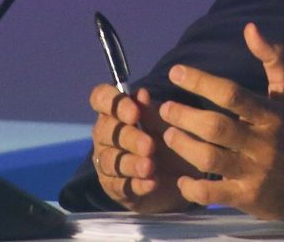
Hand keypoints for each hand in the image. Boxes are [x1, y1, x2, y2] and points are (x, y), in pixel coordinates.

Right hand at [89, 84, 200, 212]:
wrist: (183, 177)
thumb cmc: (170, 141)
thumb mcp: (166, 124)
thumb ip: (152, 112)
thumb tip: (141, 93)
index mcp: (115, 112)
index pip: (100, 98)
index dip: (113, 103)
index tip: (135, 113)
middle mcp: (105, 136)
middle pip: (105, 132)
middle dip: (128, 138)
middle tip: (150, 145)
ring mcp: (107, 163)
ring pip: (110, 161)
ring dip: (130, 163)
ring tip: (150, 166)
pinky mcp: (115, 189)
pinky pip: (120, 187)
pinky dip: (136, 184)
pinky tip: (151, 182)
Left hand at [159, 22, 283, 223]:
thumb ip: (273, 59)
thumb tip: (250, 28)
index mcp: (270, 115)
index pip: (231, 94)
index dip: (201, 81)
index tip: (176, 71)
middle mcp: (262, 143)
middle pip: (216, 128)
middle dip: (185, 116)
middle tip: (165, 107)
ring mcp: (253, 173)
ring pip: (210, 160)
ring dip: (184, 146)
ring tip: (169, 134)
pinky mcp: (247, 198)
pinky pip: (212, 194)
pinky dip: (192, 188)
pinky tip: (182, 178)